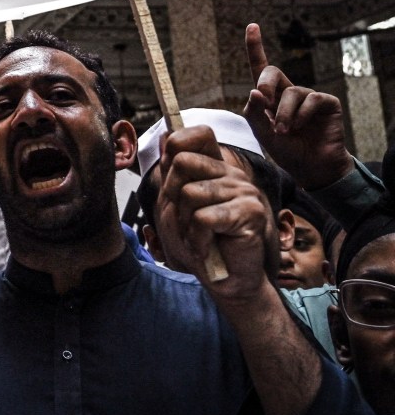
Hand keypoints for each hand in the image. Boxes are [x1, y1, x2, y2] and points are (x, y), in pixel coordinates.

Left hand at [156, 126, 272, 304]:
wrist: (222, 280)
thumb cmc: (198, 243)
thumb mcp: (174, 204)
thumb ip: (171, 171)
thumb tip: (164, 134)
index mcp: (214, 168)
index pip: (199, 134)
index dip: (177, 145)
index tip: (171, 171)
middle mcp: (231, 174)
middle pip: (182, 162)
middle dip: (173, 196)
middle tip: (187, 220)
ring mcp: (244, 191)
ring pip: (190, 193)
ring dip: (185, 223)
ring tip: (199, 236)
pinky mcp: (251, 212)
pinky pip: (203, 218)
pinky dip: (196, 238)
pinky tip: (207, 247)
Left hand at [242, 23, 352, 189]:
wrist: (311, 168)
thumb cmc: (286, 150)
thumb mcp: (262, 133)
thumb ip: (254, 113)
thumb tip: (254, 91)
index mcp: (270, 97)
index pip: (260, 68)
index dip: (255, 47)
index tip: (252, 26)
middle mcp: (289, 92)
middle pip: (272, 72)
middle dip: (265, 83)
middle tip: (263, 99)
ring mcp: (308, 97)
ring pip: (291, 91)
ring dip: (283, 114)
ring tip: (284, 132)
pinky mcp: (326, 103)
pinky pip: (311, 99)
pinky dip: (301, 115)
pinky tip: (300, 128)